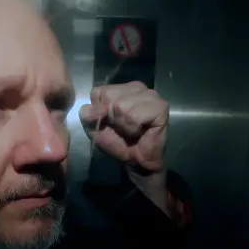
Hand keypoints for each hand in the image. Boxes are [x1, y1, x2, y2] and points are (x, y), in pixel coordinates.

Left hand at [79, 81, 169, 211]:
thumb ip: (88, 115)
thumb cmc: (119, 142)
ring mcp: (150, 95)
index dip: (99, 112)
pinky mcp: (160, 107)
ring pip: (121, 105)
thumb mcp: (95, 128)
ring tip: (132, 130)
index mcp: (122, 88)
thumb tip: (89, 109)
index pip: (98, 92)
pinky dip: (133, 128)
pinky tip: (141, 131)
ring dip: (123, 125)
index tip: (110, 123)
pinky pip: (134, 115)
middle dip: (112, 118)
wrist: (138, 161)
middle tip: (124, 128)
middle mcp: (137, 87)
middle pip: (109, 97)